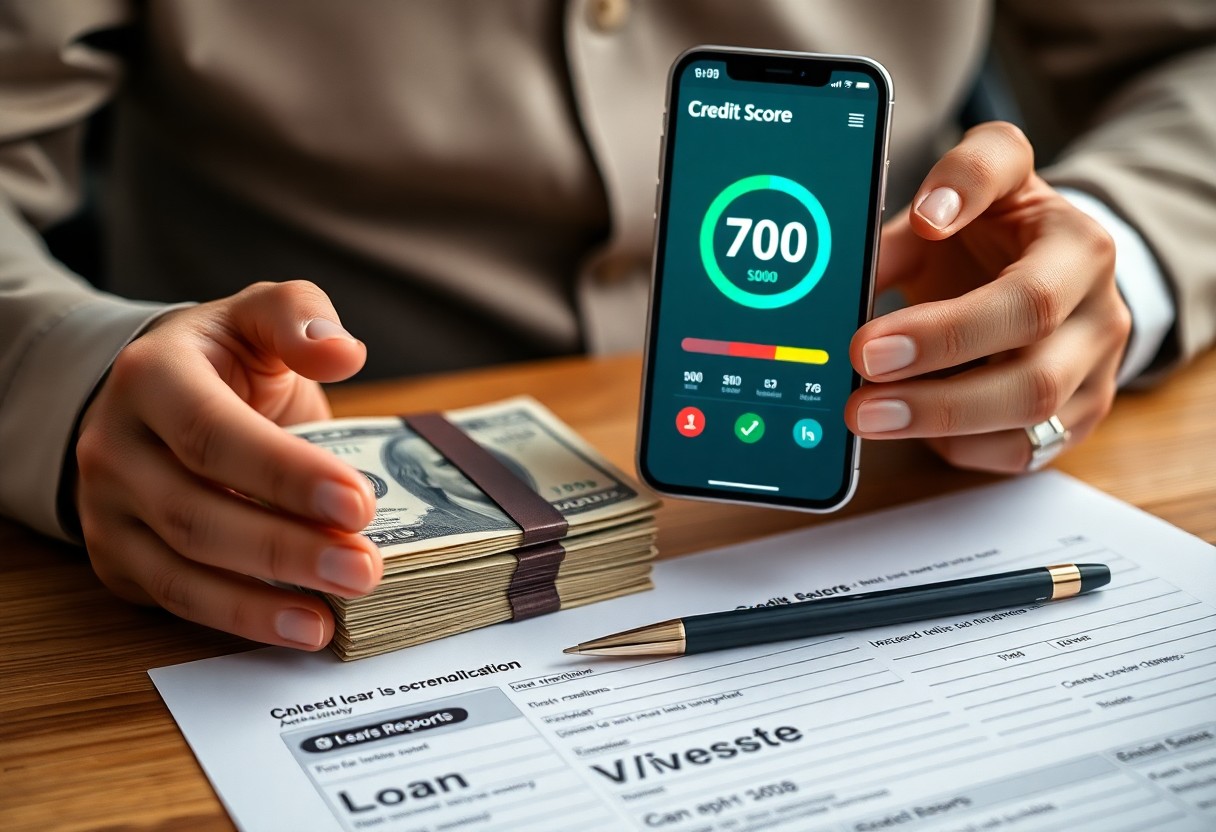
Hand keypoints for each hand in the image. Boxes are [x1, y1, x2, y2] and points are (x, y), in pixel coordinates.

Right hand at [75, 281, 381, 649]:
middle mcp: (115, 446)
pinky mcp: (119, 557)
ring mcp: (109, 509)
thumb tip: (343, 351)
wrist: (156, 398)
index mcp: (152, 377)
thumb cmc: (223, 359)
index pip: (213, 433)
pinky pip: (177, 598)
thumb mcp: (259, 317)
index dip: (286, 473)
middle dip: (286, 547)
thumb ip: (299, 318)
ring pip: (181, 568)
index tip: (360, 502)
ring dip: (264, 599)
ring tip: (338, 612)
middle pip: (196, 511)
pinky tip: (303, 626)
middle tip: (364, 568)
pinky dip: (241, 619)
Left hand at [847, 121, 1131, 472]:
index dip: (966, 193)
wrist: (1051, 293)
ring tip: (867, 413)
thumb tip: (850, 273)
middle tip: (862, 357)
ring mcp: (1096, 362)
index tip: (920, 219)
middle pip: (1031, 314)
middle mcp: (1093, 291)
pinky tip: (912, 431)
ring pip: (1030, 397)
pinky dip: (956, 443)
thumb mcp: (955, 216)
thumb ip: (906, 225)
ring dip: (937, 412)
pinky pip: (1019, 448)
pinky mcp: (1078, 418)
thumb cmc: (994, 249)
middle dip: (939, 341)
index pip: (1015, 185)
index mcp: (1058, 222)